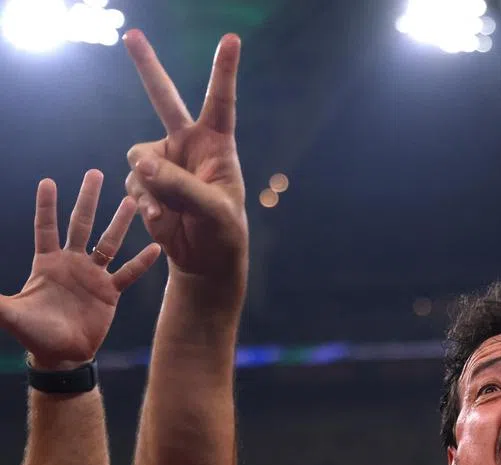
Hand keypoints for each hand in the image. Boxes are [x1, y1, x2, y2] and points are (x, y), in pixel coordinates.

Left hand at [1, 171, 160, 369]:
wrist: (62, 355)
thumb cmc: (33, 333)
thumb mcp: (9, 313)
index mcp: (47, 263)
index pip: (46, 228)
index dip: (47, 206)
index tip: (48, 182)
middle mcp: (72, 263)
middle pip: (81, 224)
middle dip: (87, 200)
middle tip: (95, 174)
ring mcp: (93, 276)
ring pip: (109, 243)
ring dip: (119, 223)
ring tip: (131, 201)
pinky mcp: (110, 293)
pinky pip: (127, 274)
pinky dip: (141, 263)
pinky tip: (155, 248)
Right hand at [122, 30, 247, 285]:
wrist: (204, 258)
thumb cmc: (222, 232)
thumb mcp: (212, 211)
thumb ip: (181, 186)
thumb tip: (143, 163)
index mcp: (217, 145)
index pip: (221, 102)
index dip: (223, 70)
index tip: (231, 39)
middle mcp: (188, 145)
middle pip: (164, 98)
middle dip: (147, 66)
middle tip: (132, 34)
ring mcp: (164, 161)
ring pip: (140, 157)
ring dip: (151, 184)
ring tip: (171, 208)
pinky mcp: (146, 180)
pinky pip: (133, 180)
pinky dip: (143, 199)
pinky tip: (159, 216)